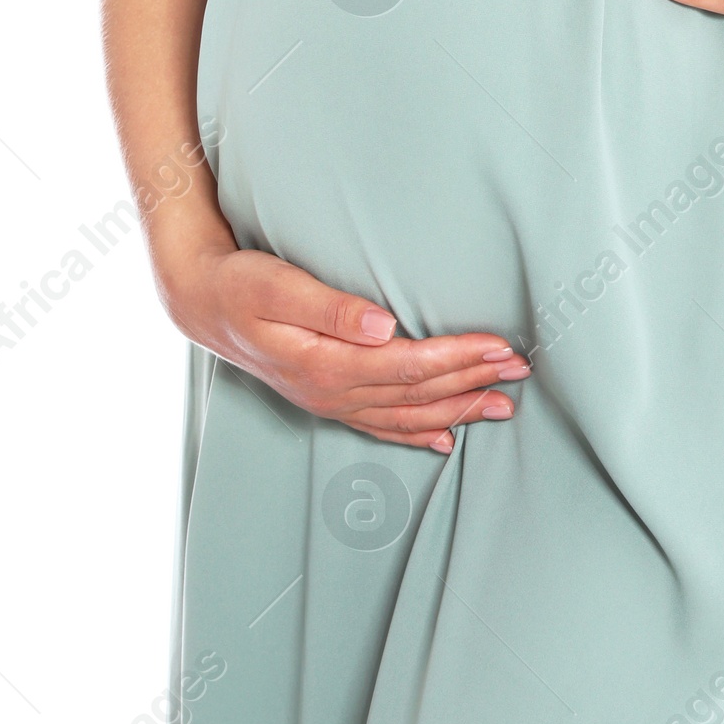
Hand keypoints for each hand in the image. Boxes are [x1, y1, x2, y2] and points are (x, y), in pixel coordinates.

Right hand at [164, 243, 529, 453]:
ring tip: (502, 407)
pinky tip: (443, 439)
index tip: (501, 346)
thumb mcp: (280, 287)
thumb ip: (332, 309)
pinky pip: (380, 425)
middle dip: (472, 381)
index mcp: (327, 365)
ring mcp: (329, 401)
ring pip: (406, 415)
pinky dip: (415, 433)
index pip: (410, 366)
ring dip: (457, 409)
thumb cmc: (241, 285)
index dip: (460, 357)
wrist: (202, 304)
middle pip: (417, 393)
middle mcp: (333, 392)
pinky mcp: (325, 398)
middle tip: (521, 371)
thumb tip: (384, 326)